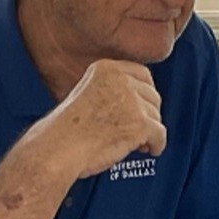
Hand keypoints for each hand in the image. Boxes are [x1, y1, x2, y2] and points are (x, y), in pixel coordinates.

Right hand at [41, 60, 166, 179]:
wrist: (57, 149)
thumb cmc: (66, 131)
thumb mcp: (88, 94)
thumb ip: (113, 92)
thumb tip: (142, 101)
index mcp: (106, 68)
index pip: (142, 74)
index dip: (145, 94)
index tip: (144, 107)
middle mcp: (120, 80)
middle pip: (152, 96)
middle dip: (148, 114)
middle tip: (138, 130)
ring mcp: (131, 101)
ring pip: (156, 117)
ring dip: (149, 132)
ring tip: (134, 143)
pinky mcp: (140, 123)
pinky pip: (160, 135)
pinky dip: (156, 145)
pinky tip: (148, 150)